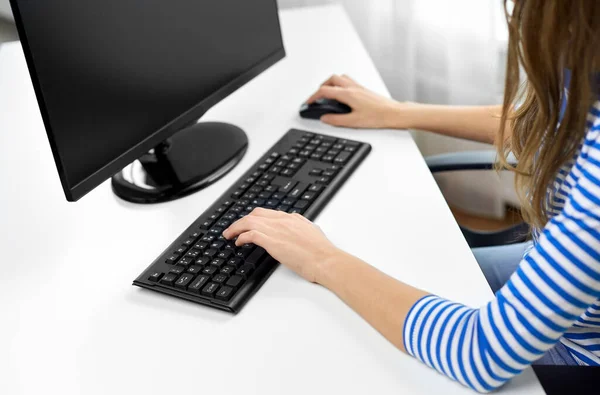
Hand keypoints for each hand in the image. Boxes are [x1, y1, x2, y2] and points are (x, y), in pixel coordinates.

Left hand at [222, 208, 339, 282]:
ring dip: (236, 227)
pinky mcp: (273, 242)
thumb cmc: (322, 252)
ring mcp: (277, 230)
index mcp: (293, 218)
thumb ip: (302, 228)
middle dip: (241, 220)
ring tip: (229, 235)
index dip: (254, 218)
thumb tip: (298, 228)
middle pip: (255, 214)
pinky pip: (251, 234)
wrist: (326, 260)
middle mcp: (283, 221)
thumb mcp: (313, 233)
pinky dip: (241, 236)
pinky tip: (238, 242)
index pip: (267, 213)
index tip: (247, 224)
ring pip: (249, 221)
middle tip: (233, 229)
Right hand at [306, 74, 413, 128]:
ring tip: (327, 95)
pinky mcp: (363, 90)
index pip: (325, 91)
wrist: (394, 113)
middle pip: (331, 80)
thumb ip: (336, 120)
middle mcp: (353, 87)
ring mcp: (359, 87)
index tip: (308, 103)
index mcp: (348, 94)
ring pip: (340, 78)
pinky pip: (348, 81)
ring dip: (330, 83)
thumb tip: (324, 118)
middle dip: (320, 87)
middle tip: (316, 98)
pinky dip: (340, 85)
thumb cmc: (378, 116)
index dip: (313, 97)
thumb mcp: (353, 122)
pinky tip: (341, 95)